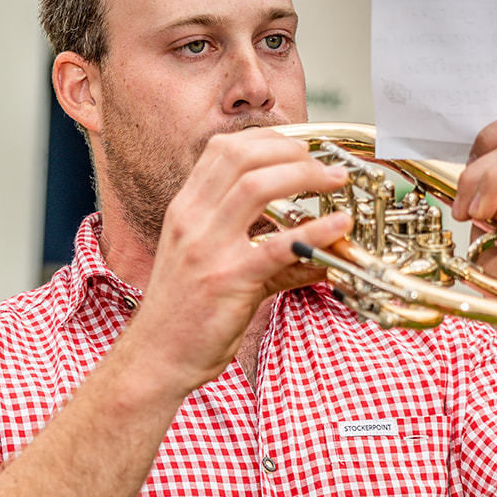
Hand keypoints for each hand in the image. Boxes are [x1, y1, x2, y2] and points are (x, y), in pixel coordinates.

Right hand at [129, 128, 351, 392]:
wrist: (157, 357)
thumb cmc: (184, 314)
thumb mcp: (211, 265)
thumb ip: (262, 249)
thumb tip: (315, 246)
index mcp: (185, 210)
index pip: (223, 150)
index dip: (267, 139)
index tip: (300, 147)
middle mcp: (192, 219)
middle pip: (242, 156)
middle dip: (291, 150)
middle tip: (323, 165)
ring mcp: (207, 247)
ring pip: (257, 185)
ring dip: (304, 174)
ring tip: (334, 181)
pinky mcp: (228, 279)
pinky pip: (277, 245)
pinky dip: (315, 229)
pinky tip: (339, 224)